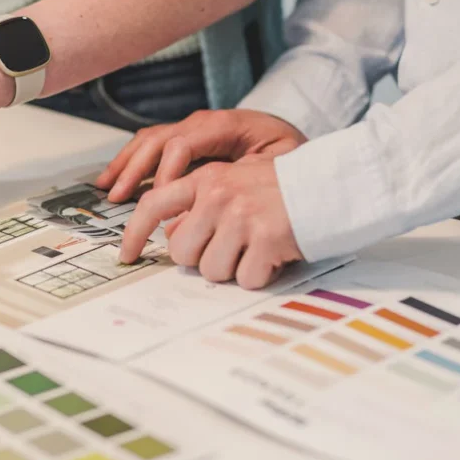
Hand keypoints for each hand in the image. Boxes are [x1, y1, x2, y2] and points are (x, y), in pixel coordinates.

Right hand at [96, 109, 306, 201]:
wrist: (296, 139)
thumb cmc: (292, 156)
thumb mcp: (282, 162)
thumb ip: (249, 179)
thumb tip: (213, 204)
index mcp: (226, 124)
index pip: (183, 143)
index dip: (167, 172)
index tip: (161, 201)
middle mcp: (203, 123)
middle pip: (158, 139)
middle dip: (135, 168)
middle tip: (119, 197)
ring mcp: (192, 129)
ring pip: (149, 140)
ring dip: (126, 164)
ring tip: (108, 188)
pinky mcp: (187, 140)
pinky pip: (152, 146)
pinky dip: (130, 162)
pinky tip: (115, 180)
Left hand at [120, 156, 302, 289]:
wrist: (333, 184)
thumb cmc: (284, 188)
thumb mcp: (236, 181)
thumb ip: (202, 203)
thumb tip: (173, 236)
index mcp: (207, 179)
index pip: (153, 205)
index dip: (134, 234)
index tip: (126, 256)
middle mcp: (218, 196)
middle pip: (183, 253)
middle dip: (203, 258)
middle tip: (233, 246)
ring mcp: (241, 217)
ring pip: (212, 271)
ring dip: (235, 268)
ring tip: (257, 246)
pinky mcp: (266, 239)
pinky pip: (246, 279)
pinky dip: (261, 275)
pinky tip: (275, 254)